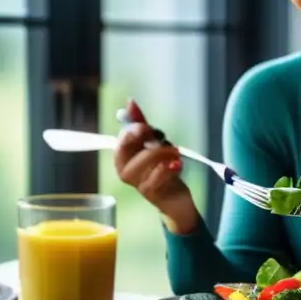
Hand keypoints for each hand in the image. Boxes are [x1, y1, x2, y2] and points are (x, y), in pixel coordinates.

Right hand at [114, 99, 196, 232]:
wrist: (175, 197)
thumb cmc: (160, 168)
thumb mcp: (152, 144)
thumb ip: (141, 124)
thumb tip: (130, 102)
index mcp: (122, 157)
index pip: (121, 140)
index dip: (135, 131)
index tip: (149, 129)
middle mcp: (125, 171)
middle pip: (133, 150)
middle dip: (152, 141)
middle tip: (168, 143)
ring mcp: (137, 183)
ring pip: (148, 160)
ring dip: (165, 153)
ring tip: (176, 155)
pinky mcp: (152, 193)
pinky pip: (159, 176)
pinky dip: (172, 168)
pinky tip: (178, 166)